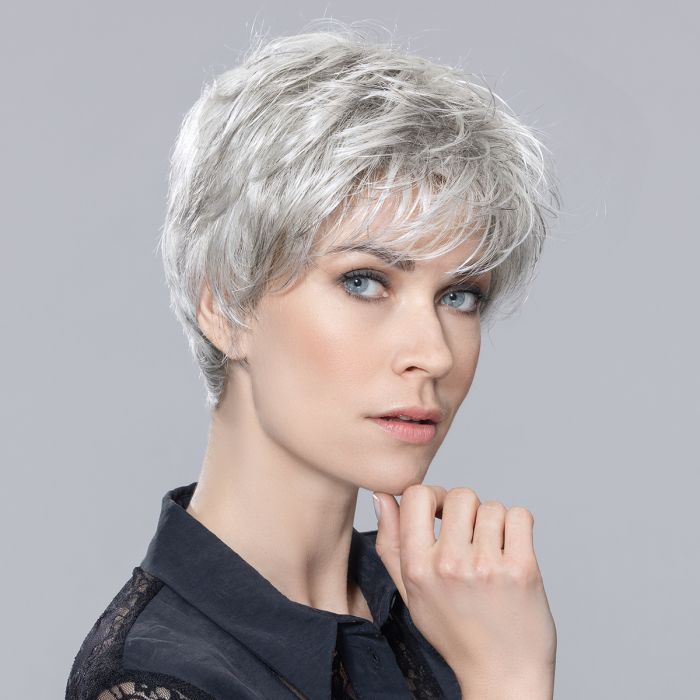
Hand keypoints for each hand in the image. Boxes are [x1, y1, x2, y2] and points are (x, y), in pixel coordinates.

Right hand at [373, 485, 556, 696]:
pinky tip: (512, 551)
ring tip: (492, 553)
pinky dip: (518, 527)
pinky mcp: (521, 568)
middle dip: (467, 511)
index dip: (433, 497)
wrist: (502, 676)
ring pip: (491, 506)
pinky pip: (520, 515)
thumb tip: (382, 497)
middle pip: (459, 495)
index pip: (416, 495)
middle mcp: (449, 565)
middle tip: (471, 538)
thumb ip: (391, 543)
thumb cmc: (455, 633)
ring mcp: (486, 566)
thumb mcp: (410, 592)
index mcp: (417, 568)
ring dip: (494, 524)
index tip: (442, 514)